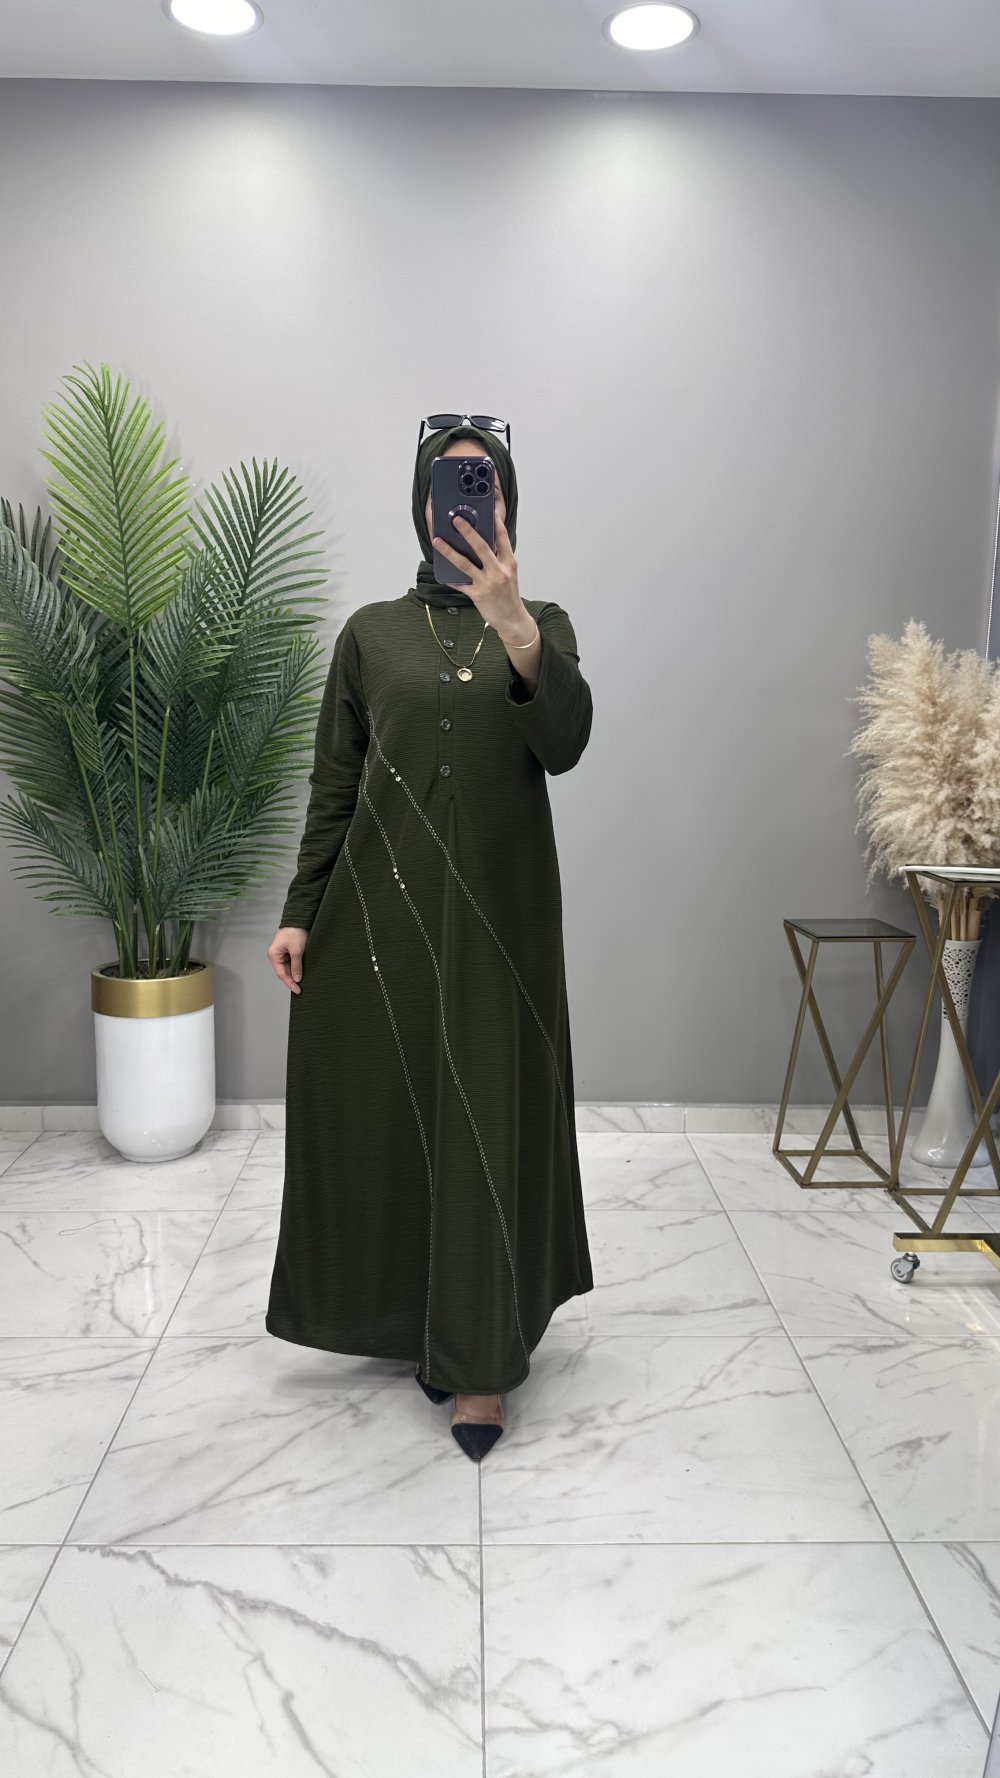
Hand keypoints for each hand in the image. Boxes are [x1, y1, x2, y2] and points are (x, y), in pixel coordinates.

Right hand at [268, 925, 308, 992]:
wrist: (298, 919)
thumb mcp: (297, 951)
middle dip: (292, 980)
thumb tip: (297, 979)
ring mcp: (281, 953)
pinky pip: (291, 962)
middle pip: (283, 972)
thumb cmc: (295, 932)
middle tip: (300, 989)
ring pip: (287, 968)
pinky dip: (296, 968)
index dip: (290, 983)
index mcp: (274, 955)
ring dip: (294, 974)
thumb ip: (296, 966)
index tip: (297, 990)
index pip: (281, 974)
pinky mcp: (287, 950)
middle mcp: (276, 955)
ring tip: (302, 983)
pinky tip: (301, 973)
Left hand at [432, 512, 526, 636]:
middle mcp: (499, 571)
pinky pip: (460, 584)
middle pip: (481, 547)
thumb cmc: (509, 594)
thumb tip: (481, 542)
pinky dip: (450, 577)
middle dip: (467, 532)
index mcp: (509, 563)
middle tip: (456, 519)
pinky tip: (441, 571)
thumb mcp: (509, 572)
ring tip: (437, 541)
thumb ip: (498, 557)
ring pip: (465, 564)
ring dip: (449, 551)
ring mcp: (487, 583)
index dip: (495, 522)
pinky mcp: (477, 595)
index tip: (487, 509)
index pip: (502, 538)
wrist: (512, 619)